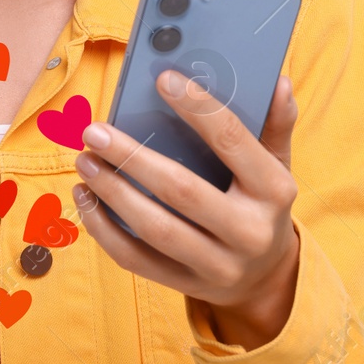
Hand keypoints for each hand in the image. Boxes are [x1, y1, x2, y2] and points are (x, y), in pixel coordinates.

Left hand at [73, 70, 300, 350]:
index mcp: (275, 191)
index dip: (198, 107)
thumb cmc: (261, 202)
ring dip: (112, 193)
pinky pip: (137, 260)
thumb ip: (276, 124)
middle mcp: (250, 233)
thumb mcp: (277, 164)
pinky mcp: (188, 285)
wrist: (267, 276)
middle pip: (182, 191)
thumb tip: (278, 82)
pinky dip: (104, 229)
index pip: (233, 141)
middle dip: (132, 157)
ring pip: (155, 230)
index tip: (162, 79)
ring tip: (84, 161)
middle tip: (94, 131)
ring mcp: (219, 266)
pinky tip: (85, 199)